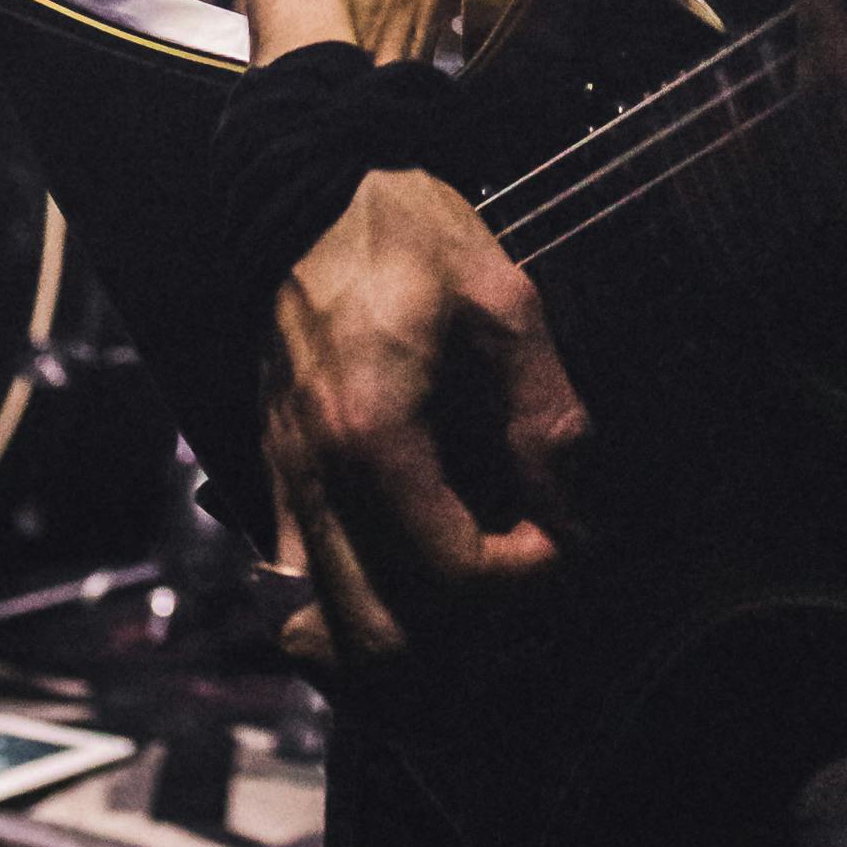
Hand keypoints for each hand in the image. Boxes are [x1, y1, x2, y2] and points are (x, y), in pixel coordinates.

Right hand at [259, 163, 587, 668]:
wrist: (310, 188)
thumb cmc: (407, 232)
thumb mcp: (503, 300)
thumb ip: (544, 413)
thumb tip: (575, 510)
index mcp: (373, 434)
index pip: (453, 574)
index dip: (528, 577)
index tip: (567, 538)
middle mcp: (315, 478)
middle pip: (381, 641)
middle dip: (466, 648)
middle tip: (520, 590)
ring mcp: (284, 486)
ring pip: (326, 638)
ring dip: (402, 657)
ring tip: (470, 622)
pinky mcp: (271, 481)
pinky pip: (293, 597)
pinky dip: (345, 628)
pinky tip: (403, 604)